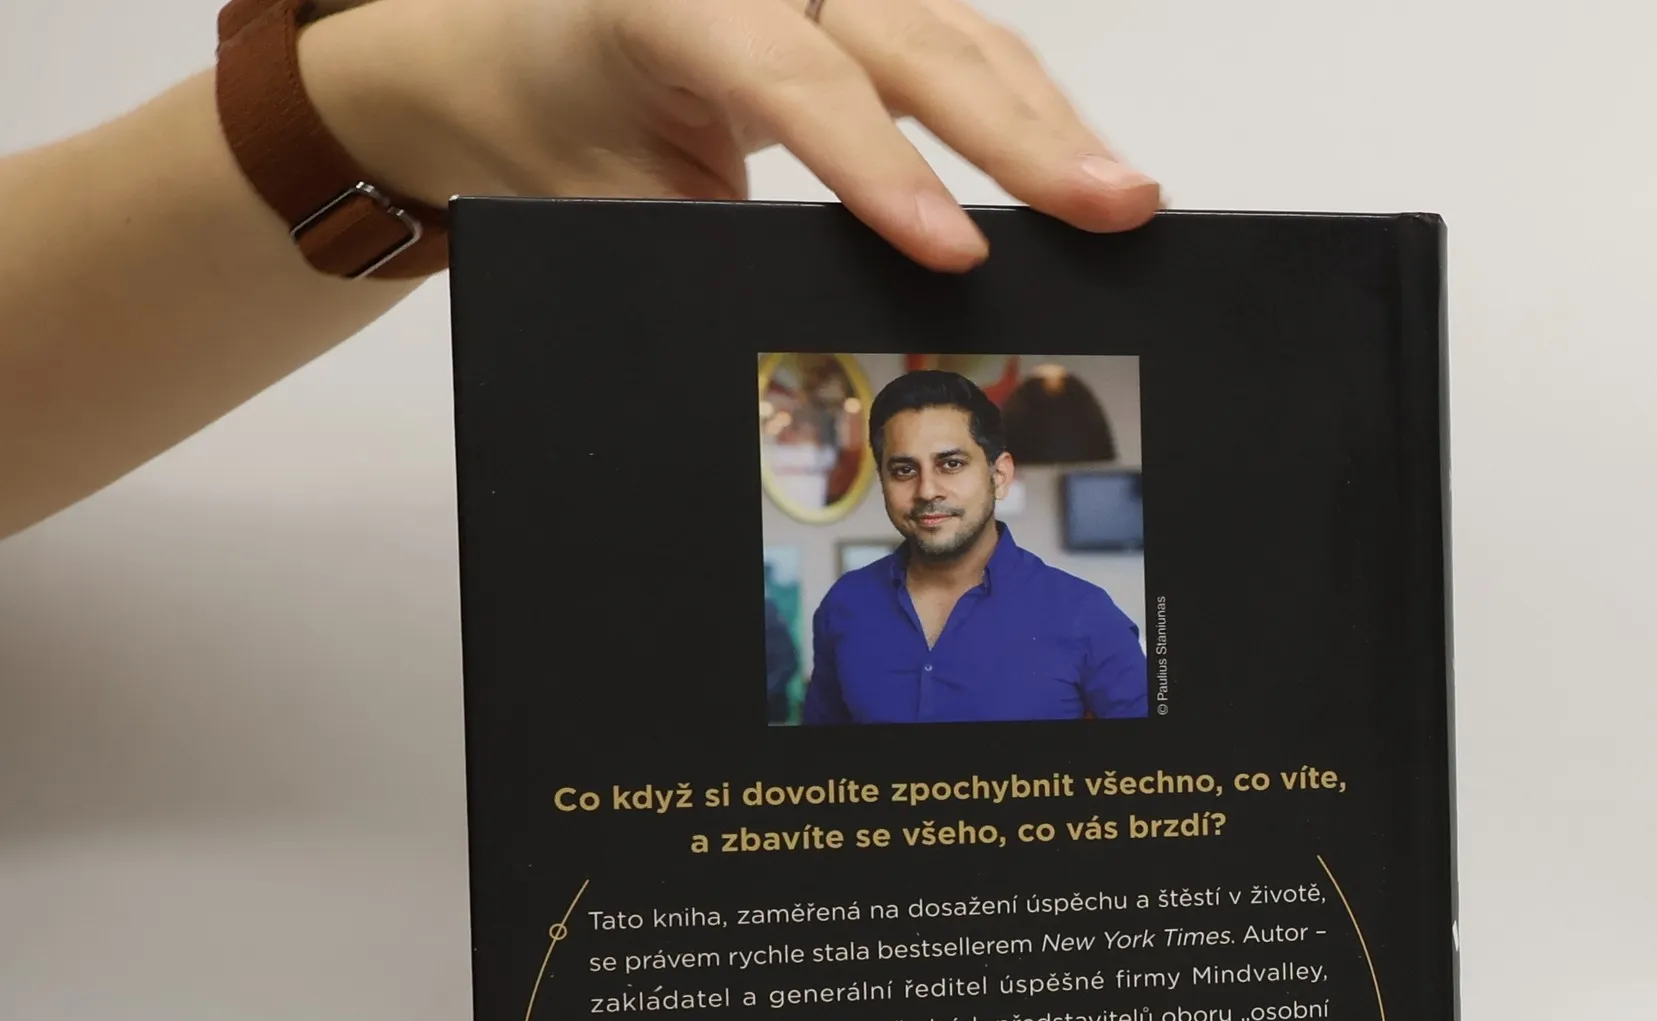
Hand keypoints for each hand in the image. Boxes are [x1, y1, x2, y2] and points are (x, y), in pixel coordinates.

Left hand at [301, 0, 1161, 269]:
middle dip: (1018, 132)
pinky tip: (1077, 160)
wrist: (515, 64)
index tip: (952, 250)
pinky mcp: (851, 7)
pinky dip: (1019, 105)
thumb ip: (709, 244)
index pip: (795, 74)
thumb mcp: (610, 205)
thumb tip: (812, 331)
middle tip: (1107, 205)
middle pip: (909, 35)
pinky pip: (949, 43)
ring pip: (952, 31)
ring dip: (1044, 120)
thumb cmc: (555, 126)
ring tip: (1121, 196)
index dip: (880, 166)